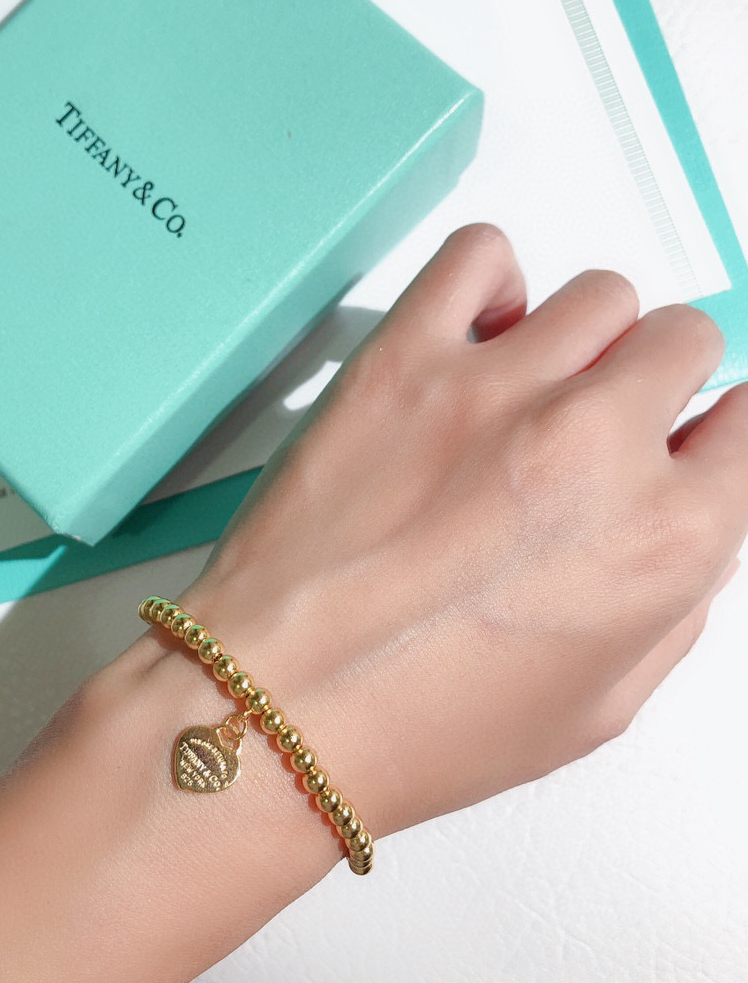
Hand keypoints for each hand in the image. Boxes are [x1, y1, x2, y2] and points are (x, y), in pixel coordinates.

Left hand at [169, 223, 747, 837]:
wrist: (277, 709)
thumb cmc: (417, 729)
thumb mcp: (595, 707)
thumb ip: (670, 602)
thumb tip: (681, 516)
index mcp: (665, 541)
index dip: (713, 437)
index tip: (678, 446)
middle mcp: (593, 447)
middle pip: (680, 340)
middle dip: (648, 386)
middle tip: (588, 434)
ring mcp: (491, 390)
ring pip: (597, 294)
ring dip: (575, 342)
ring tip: (521, 396)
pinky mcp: (397, 360)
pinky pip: (480, 253)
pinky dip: (491, 282)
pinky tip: (471, 338)